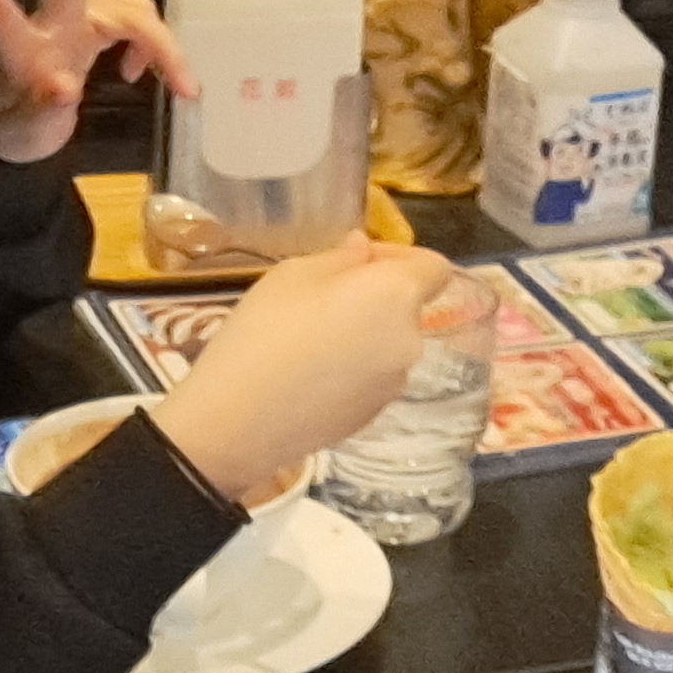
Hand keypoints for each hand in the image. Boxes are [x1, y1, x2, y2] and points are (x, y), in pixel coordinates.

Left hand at [0, 0, 197, 163]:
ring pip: (131, 11)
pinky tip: (138, 76)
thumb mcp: (24, 132)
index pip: (9, 32)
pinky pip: (141, 22)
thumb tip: (65, 88)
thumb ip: (43, 112)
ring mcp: (79, 20)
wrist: (18, 118)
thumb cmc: (14, 122)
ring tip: (183, 87)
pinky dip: (158, 48)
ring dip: (162, 45)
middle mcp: (53, 26)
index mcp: (25, 55)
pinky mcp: (100, 23)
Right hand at [145, 237, 454, 501]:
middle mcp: (410, 340)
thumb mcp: (293, 275)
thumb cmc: (263, 332)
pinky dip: (354, 367)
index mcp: (397, 296)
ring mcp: (395, 383)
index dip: (401, 257)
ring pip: (389, 343)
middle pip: (408, 307)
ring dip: (364, 333)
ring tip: (310, 340)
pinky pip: (373, 376)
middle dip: (375, 296)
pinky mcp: (375, 414)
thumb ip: (340, 258)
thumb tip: (363, 251)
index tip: (359, 261)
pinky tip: (309, 375)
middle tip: (321, 299)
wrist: (238, 421)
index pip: (434, 267)